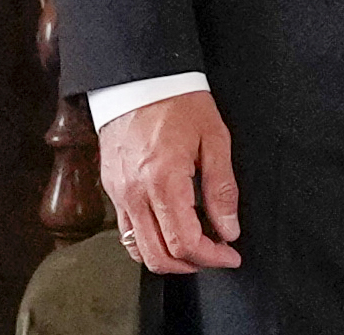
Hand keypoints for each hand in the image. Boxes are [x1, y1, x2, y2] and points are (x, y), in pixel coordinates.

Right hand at [97, 89, 242, 272]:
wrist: (139, 80)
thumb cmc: (180, 102)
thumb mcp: (215, 138)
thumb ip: (222, 188)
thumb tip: (229, 229)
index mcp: (164, 181)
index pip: (185, 242)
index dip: (212, 257)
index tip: (231, 255)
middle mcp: (135, 194)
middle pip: (159, 256)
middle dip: (193, 264)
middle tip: (217, 254)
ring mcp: (119, 195)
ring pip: (139, 251)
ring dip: (169, 258)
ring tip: (197, 246)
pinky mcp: (112, 191)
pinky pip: (127, 233)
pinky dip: (149, 243)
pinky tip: (171, 231)